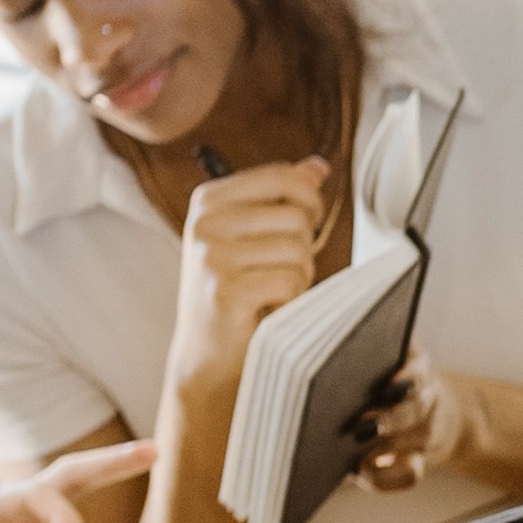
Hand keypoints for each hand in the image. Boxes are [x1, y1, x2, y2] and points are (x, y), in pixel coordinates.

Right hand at [169, 157, 334, 367]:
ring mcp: (212, 256)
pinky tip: (266, 311)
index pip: (282, 177)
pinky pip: (290, 282)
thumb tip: (317, 167)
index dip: (310, 201)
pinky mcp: (226, 290)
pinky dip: (290, 302)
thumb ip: (282, 198)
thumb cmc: (236, 292)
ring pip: (298, 251)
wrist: (206, 355)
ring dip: (298, 279)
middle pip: (296, 216)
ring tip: (270, 294)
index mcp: (209, 200)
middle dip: (303, 250)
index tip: (306, 225)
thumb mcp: (252, 236)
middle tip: (276, 275)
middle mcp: (205, 223)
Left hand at [350, 354, 481, 493]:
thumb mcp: (394, 355)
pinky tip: (361, 473)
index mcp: (418, 369)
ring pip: (415, 442)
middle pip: (417, 409)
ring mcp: (424, 434)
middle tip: (361, 426)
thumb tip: (321, 332)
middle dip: (391, 419)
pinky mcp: (417, 462)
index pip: (420, 370)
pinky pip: (409, 475)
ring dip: (387, 448)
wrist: (438, 415)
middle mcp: (427, 400)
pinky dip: (385, 479)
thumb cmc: (390, 381)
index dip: (409, 376)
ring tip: (358, 456)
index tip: (392, 383)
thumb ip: (372, 345)